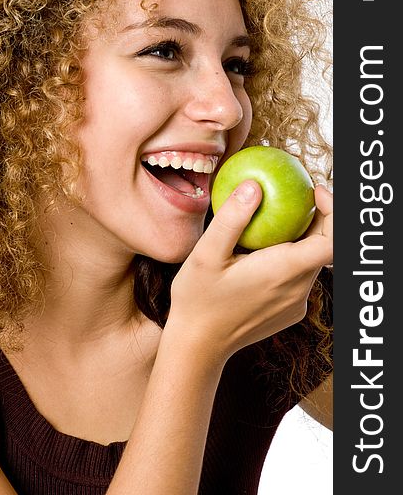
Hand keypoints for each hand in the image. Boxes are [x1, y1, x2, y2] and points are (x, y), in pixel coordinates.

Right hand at [168, 180, 332, 363]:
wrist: (198, 346)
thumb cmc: (197, 300)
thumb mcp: (205, 254)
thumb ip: (231, 219)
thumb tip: (253, 185)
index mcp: (282, 272)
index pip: (333, 241)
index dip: (334, 212)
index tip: (313, 192)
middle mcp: (297, 290)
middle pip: (324, 248)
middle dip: (316, 219)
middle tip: (289, 198)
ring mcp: (296, 304)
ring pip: (312, 262)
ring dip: (302, 239)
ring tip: (273, 223)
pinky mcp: (290, 312)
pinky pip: (301, 278)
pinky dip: (293, 259)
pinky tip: (264, 254)